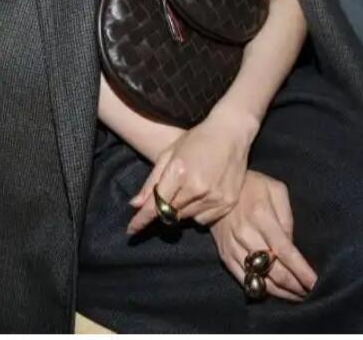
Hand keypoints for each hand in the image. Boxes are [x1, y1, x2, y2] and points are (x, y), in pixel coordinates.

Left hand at [126, 106, 255, 234]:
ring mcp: (214, 197)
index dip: (141, 220)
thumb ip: (152, 181)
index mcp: (179, 172)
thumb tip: (135, 204)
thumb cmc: (198, 138)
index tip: (131, 231)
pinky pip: (204, 220)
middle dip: (165, 207)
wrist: (232, 131)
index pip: (156, 205)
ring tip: (191, 187)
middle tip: (173, 190)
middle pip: (171, 213)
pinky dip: (199, 212)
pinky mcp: (228, 202)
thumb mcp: (170, 153)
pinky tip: (204, 194)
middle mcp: (197, 188)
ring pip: (187, 218)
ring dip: (183, 209)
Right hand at [210, 171, 316, 300]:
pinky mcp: (225, 256)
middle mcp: (246, 235)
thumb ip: (287, 217)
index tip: (315, 283)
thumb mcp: (276, 189)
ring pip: (260, 280)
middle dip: (295, 286)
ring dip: (281, 293)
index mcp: (261, 216)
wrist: (215, 186)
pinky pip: (244, 281)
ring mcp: (233, 248)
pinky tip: (275, 292)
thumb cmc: (252, 185)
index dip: (301, 271)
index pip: (285, 252)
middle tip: (310, 293)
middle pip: (274, 271)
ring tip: (297, 296)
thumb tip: (292, 246)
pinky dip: (261, 290)